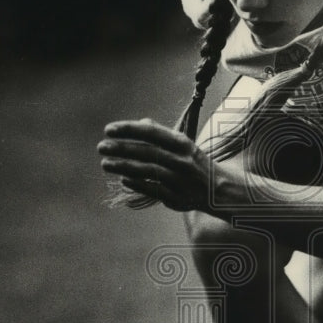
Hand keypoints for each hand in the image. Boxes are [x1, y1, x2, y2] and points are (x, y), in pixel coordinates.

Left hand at [98, 118, 216, 212]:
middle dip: (121, 149)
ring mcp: (179, 180)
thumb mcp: (184, 145)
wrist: (220, 191)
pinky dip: (137, 184)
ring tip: (105, 164)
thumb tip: (141, 123)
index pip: (152, 133)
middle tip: (101, 147)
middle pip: (147, 152)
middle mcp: (181, 161)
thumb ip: (162, 135)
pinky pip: (153, 190)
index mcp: (183, 144)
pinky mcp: (177, 198)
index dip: (129, 130)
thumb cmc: (196, 164)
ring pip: (147, 171)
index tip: (109, 129)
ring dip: (123, 167)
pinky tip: (123, 179)